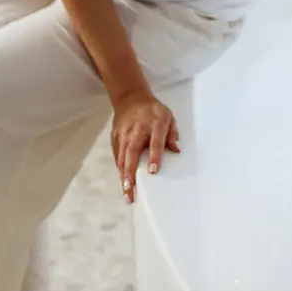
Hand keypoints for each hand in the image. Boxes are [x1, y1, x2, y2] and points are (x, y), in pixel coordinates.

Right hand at [110, 88, 179, 203]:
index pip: (155, 141)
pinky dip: (119, 168)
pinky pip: (116, 155)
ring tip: (126, 193)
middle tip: (131, 191)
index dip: (154, 156)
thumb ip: (173, 134)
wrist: (131, 97)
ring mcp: (123, 133)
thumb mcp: (168, 116)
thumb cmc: (152, 110)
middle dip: (130, 173)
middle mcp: (137, 129)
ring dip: (123, 175)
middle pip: (132, 152)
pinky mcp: (115, 136)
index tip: (153, 171)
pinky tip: (123, 181)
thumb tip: (176, 150)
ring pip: (121, 156)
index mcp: (154, 123)